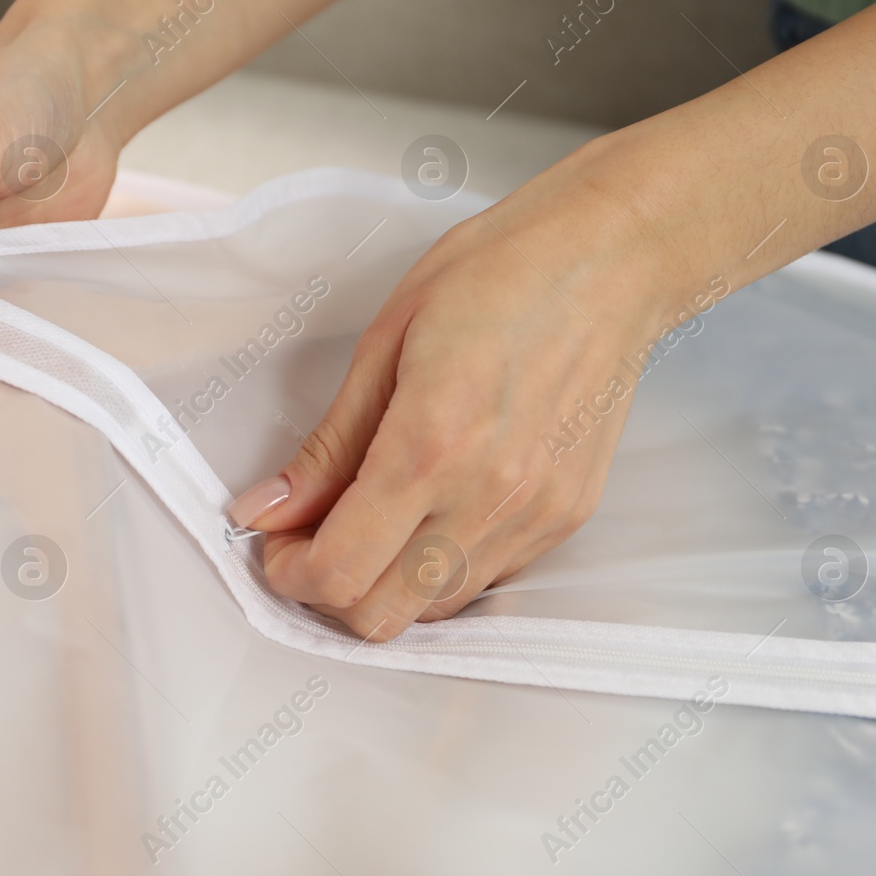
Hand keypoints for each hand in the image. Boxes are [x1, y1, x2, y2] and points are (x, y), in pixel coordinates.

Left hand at [229, 142, 697, 641]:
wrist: (607, 260)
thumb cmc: (497, 276)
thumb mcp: (384, 344)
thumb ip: (327, 446)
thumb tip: (269, 509)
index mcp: (431, 444)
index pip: (341, 570)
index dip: (289, 571)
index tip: (276, 541)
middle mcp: (489, 497)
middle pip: (383, 614)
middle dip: (329, 590)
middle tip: (310, 537)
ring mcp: (535, 516)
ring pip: (434, 609)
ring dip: (385, 584)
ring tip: (368, 521)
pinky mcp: (566, 518)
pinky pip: (484, 579)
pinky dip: (438, 568)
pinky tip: (426, 511)